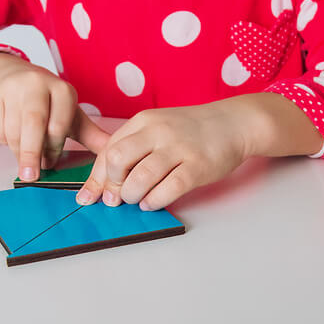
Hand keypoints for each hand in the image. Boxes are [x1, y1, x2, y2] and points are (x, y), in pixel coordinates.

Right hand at [0, 52, 108, 179]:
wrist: (11, 75)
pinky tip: (12, 136)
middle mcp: (37, 84)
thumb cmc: (46, 102)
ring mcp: (13, 88)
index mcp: (62, 90)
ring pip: (13, 129)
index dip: (53, 149)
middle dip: (31, 153)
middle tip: (30, 177)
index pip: (58, 126)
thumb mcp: (70, 115)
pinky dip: (3, 139)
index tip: (50, 165)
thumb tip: (114, 155)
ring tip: (24, 157)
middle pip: (33, 124)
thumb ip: (91, 136)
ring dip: (18, 149)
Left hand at [75, 100, 253, 211]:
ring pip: (140, 178)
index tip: (90, 196)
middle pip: (118, 160)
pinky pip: (168, 188)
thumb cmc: (191, 131)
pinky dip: (154, 201)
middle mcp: (158, 132)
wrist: (233, 123)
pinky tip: (152, 202)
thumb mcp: (157, 128)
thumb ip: (132, 148)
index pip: (108, 150)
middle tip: (117, 198)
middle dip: (112, 185)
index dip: (96, 178)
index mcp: (143, 121)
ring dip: (132, 196)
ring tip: (137, 199)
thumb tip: (104, 182)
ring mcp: (178, 148)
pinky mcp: (197, 166)